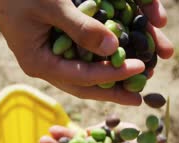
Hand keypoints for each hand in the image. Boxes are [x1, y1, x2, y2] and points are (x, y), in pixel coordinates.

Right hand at [0, 0, 173, 105]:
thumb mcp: (52, 6)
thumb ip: (81, 27)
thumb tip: (113, 47)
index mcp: (39, 63)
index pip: (82, 76)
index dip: (112, 74)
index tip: (139, 68)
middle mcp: (43, 67)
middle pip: (82, 87)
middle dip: (111, 93)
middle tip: (138, 98)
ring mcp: (46, 61)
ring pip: (80, 79)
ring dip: (106, 84)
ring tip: (130, 88)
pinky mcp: (50, 50)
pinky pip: (77, 64)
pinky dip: (96, 67)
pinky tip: (112, 68)